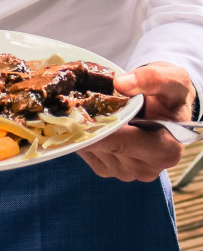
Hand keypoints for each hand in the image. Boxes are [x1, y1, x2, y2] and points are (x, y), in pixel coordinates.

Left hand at [80, 60, 192, 181]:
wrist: (164, 107)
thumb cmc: (170, 96)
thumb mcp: (173, 79)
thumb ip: (153, 78)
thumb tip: (120, 84)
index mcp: (166, 151)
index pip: (121, 143)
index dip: (99, 125)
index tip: (83, 107)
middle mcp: (146, 168)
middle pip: (102, 147)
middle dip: (87, 125)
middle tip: (78, 102)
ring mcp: (125, 172)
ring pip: (90, 150)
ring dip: (83, 129)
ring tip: (88, 109)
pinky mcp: (107, 170)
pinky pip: (85, 153)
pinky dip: (82, 136)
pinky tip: (90, 120)